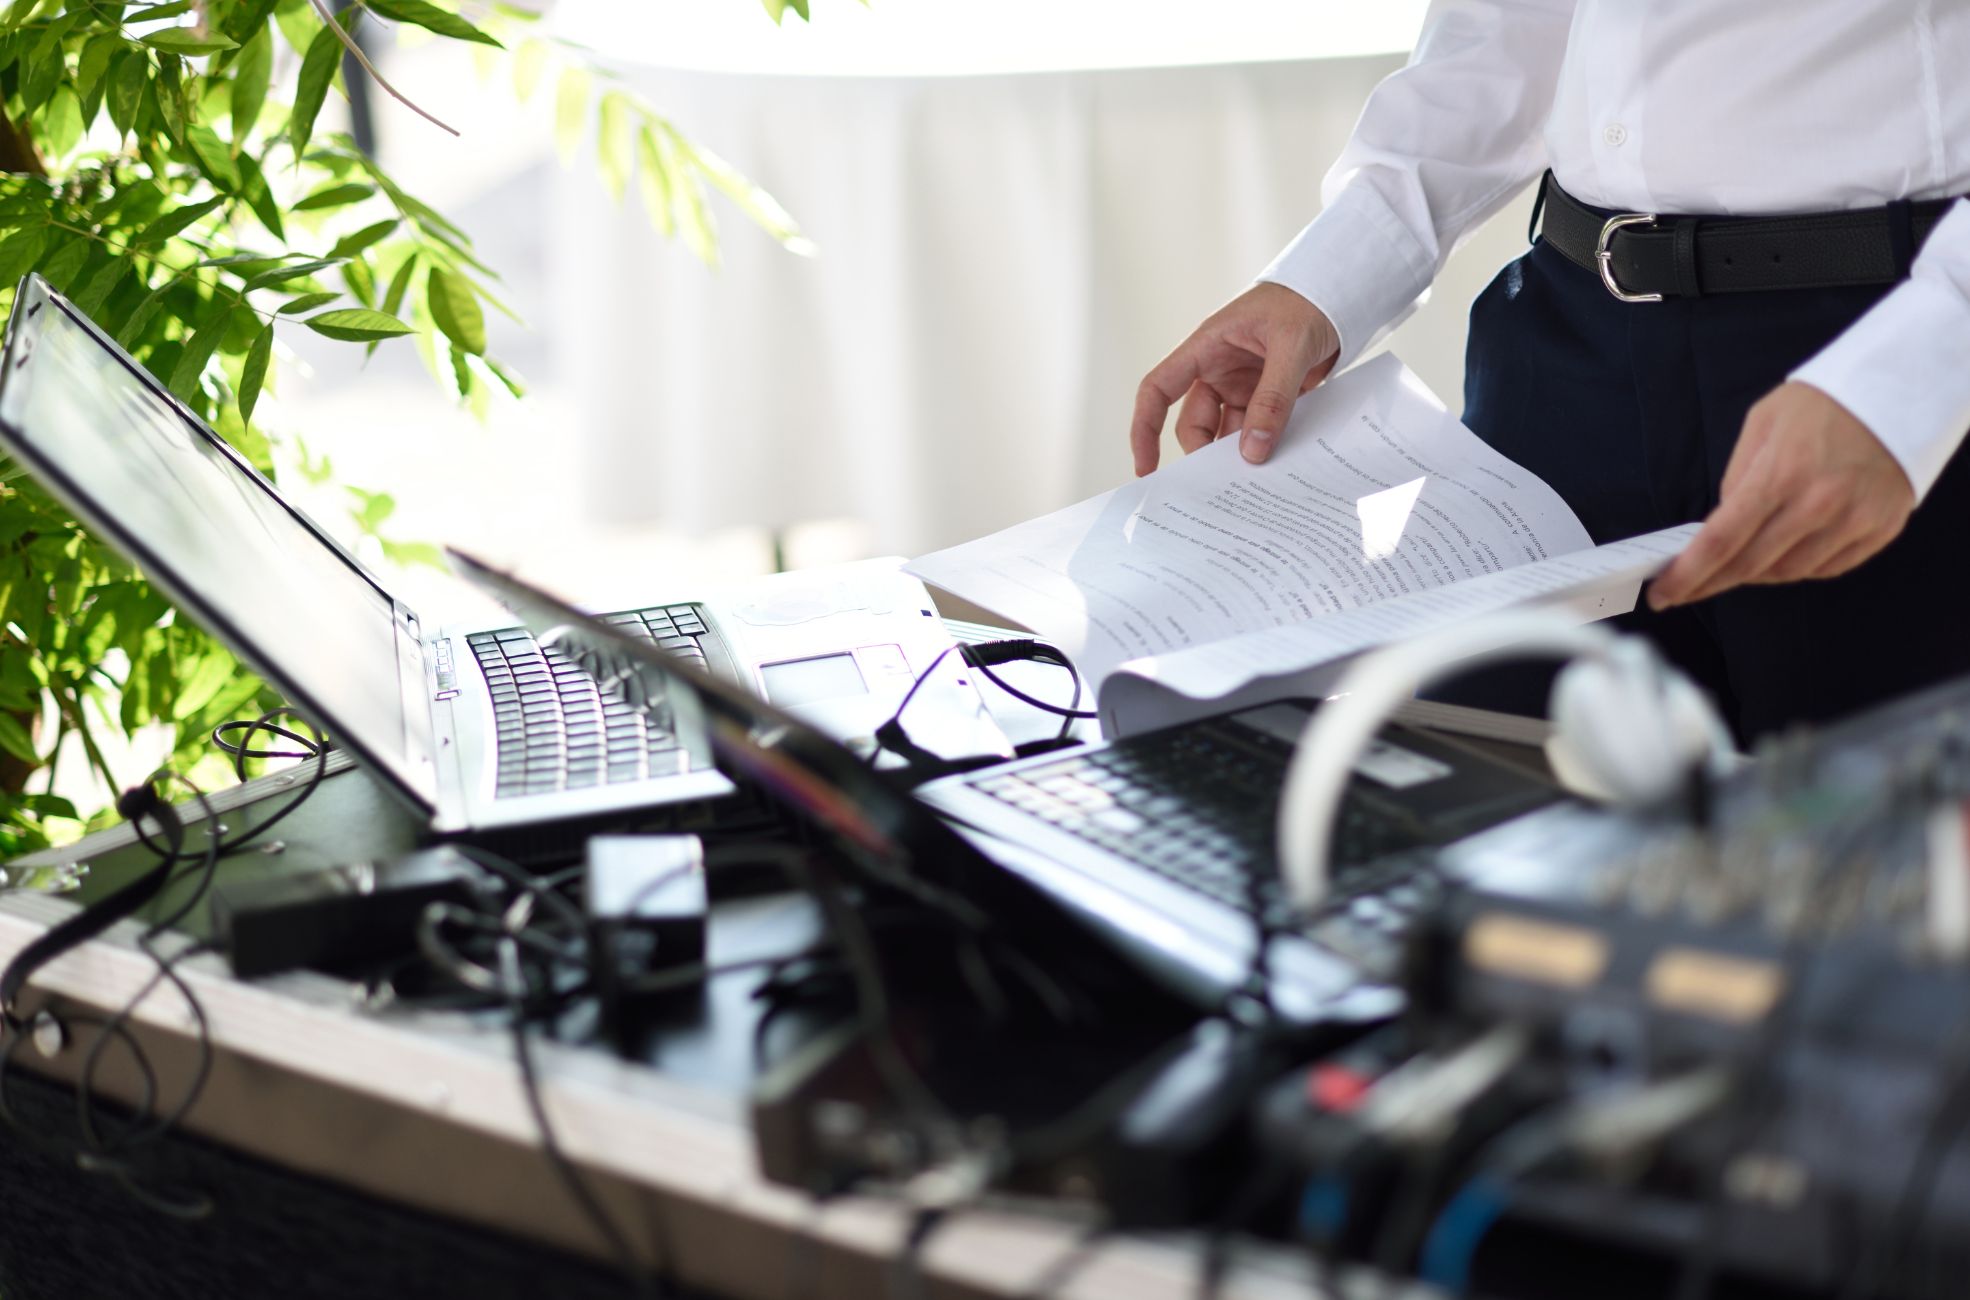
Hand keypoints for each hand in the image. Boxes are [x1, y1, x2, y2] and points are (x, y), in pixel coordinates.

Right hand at [1130, 283, 1340, 475]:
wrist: (1342, 295)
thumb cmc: (1308, 301)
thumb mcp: (1292, 346)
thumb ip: (1273, 398)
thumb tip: (1253, 451)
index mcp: (1207, 347)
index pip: (1158, 389)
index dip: (1144, 428)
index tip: (1147, 468)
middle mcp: (1218, 370)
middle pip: (1195, 424)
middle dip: (1205, 454)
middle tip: (1226, 483)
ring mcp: (1242, 386)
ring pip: (1227, 433)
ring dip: (1238, 455)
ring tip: (1255, 481)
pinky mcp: (1268, 398)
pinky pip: (1257, 430)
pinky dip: (1264, 447)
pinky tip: (1276, 466)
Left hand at [1648, 382, 1913, 608]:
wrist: (1899, 390)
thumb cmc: (1824, 404)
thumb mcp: (1762, 425)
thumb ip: (1736, 479)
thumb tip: (1720, 525)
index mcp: (1780, 474)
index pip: (1721, 542)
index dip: (1687, 575)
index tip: (1663, 593)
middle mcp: (1818, 504)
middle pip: (1750, 566)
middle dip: (1710, 583)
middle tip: (1685, 589)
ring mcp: (1853, 521)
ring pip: (1788, 574)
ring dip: (1754, 575)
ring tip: (1735, 566)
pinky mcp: (1879, 531)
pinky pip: (1826, 569)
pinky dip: (1797, 569)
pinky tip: (1782, 556)